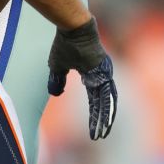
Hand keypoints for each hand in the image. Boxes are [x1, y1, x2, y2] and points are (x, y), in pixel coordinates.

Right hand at [48, 17, 117, 139]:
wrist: (72, 27)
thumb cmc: (65, 43)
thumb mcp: (58, 66)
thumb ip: (58, 80)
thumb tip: (56, 93)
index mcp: (92, 76)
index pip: (94, 100)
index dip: (94, 114)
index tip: (93, 127)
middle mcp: (102, 76)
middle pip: (104, 103)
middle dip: (102, 120)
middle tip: (101, 136)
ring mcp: (105, 75)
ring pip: (107, 101)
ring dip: (105, 118)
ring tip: (104, 132)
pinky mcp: (104, 73)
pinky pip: (107, 95)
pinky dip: (107, 108)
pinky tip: (106, 120)